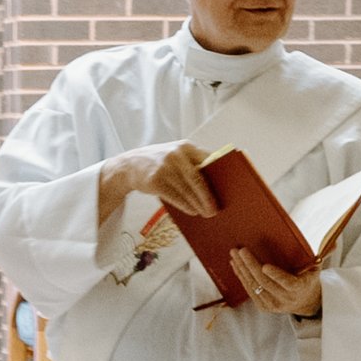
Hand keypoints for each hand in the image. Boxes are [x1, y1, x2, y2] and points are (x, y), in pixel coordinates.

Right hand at [102, 139, 217, 223]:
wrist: (129, 165)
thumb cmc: (160, 162)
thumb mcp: (176, 155)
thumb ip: (193, 163)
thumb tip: (217, 184)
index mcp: (186, 147)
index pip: (208, 160)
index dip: (221, 174)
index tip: (231, 187)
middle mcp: (175, 155)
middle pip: (198, 178)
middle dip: (208, 196)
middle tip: (216, 209)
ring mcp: (164, 168)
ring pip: (187, 190)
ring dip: (198, 204)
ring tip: (206, 213)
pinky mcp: (155, 181)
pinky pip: (174, 197)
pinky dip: (185, 206)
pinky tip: (192, 211)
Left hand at [231, 246, 322, 316]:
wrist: (306, 302)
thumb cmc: (309, 279)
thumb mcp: (317, 268)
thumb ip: (322, 254)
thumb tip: (333, 241)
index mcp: (299, 288)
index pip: (287, 283)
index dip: (276, 275)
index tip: (264, 266)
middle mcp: (285, 299)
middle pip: (265, 282)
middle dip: (250, 265)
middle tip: (241, 250)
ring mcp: (273, 305)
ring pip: (254, 286)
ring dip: (242, 270)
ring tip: (234, 255)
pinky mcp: (264, 307)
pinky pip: (250, 291)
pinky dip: (241, 278)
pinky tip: (235, 265)